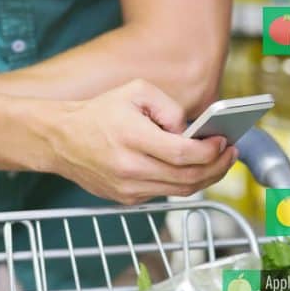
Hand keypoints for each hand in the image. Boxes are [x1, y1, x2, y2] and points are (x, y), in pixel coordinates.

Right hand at [44, 79, 237, 204]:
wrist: (59, 140)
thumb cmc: (98, 112)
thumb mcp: (135, 91)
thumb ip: (168, 107)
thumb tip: (188, 132)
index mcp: (133, 138)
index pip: (184, 154)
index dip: (211, 152)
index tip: (224, 142)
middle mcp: (130, 168)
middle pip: (188, 178)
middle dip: (216, 167)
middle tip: (230, 155)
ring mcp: (127, 188)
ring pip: (179, 191)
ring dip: (204, 179)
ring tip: (218, 163)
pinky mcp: (125, 199)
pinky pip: (163, 194)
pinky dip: (181, 183)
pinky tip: (191, 169)